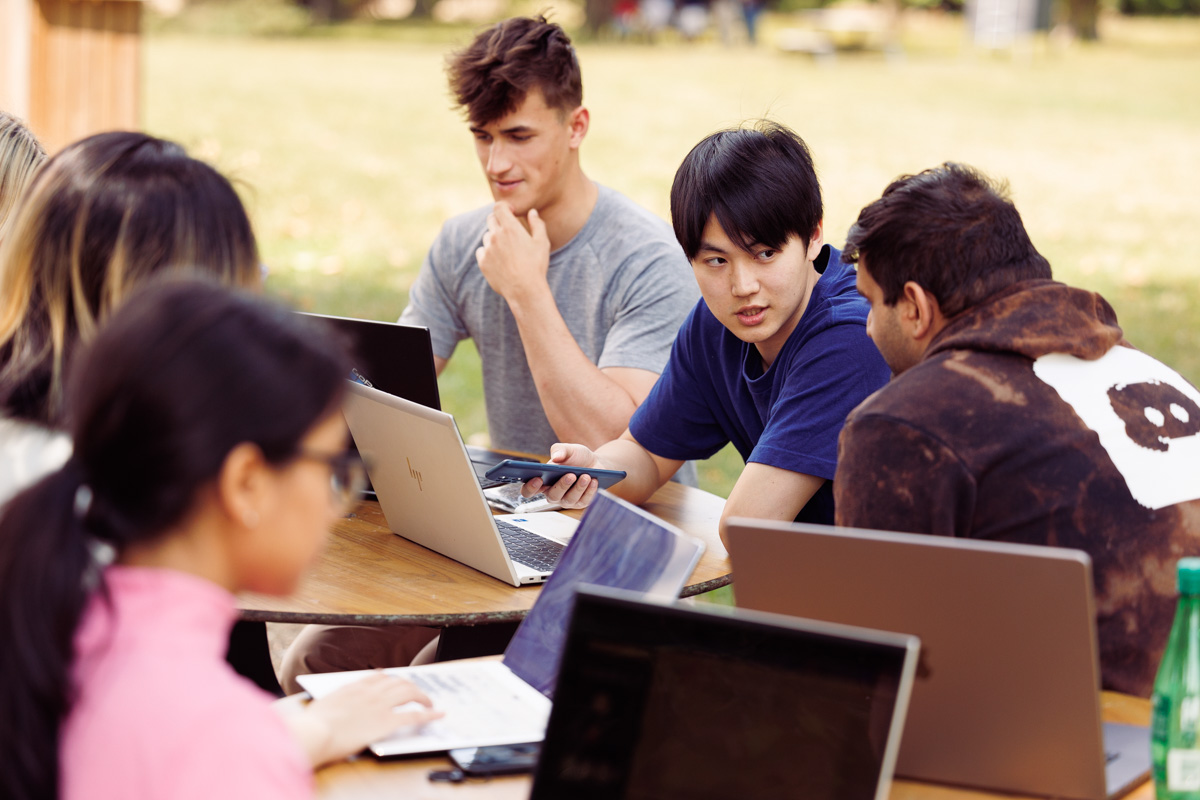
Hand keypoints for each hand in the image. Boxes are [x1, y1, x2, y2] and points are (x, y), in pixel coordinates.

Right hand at [301, 671, 442, 766]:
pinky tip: (437, 714)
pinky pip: (413, 716)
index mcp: (354, 687)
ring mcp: (379, 705)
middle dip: (410, 686)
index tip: (393, 679)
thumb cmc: (311, 725)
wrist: (314, 732)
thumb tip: (335, 702)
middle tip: (416, 693)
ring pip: (409, 693)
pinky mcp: (386, 722)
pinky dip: (429, 714)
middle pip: (398, 682)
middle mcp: (370, 692)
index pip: (378, 677)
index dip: (389, 678)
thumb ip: (334, 701)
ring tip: (429, 703)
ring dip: (422, 696)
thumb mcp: (322, 705)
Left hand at [474, 203, 551, 308]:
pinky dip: (488, 252)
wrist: (524, 290)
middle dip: (499, 221)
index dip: (504, 207)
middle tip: (509, 232)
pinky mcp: (482, 262)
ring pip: (486, 236)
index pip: (499, 207)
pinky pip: (481, 251)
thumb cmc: (536, 266)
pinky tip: (500, 260)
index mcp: (510, 228)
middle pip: (491, 219)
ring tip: (507, 251)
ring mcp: (487, 249)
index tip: (511, 212)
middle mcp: (495, 236)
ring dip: (494, 238)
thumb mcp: (542, 243)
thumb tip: (532, 212)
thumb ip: (537, 224)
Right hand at [522, 443, 602, 508]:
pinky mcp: (581, 503)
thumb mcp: (568, 449)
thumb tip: (556, 457)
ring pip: (569, 500)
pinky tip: (593, 481)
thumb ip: (560, 450)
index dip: (530, 488)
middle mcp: (553, 493)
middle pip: (551, 497)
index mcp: (543, 481)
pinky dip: (589, 491)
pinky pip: (584, 501)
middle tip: (570, 475)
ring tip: (586, 476)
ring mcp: (567, 500)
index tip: (538, 479)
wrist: (595, 462)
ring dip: (578, 488)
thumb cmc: (576, 457)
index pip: (529, 491)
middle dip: (561, 486)